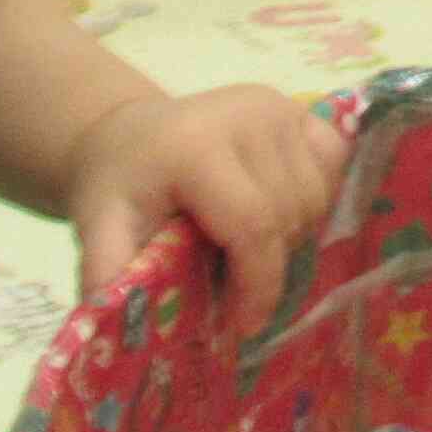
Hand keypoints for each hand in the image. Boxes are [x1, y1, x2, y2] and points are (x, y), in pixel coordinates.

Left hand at [66, 85, 347, 325]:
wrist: (129, 136)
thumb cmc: (117, 188)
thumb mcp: (99, 229)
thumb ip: (109, 274)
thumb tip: (119, 326)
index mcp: (196, 146)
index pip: (253, 225)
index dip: (257, 283)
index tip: (243, 324)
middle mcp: (246, 114)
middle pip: (290, 213)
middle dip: (270, 266)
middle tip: (237, 289)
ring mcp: (276, 105)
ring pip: (316, 195)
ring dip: (294, 235)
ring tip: (250, 250)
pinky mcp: (295, 105)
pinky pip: (332, 162)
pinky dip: (316, 195)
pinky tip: (280, 210)